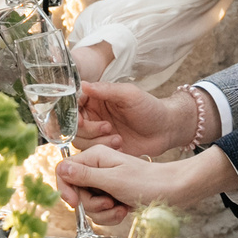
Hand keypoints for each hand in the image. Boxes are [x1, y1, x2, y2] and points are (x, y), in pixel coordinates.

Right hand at [55, 145, 232, 216]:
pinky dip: (111, 215)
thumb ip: (85, 176)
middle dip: (91, 204)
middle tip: (110, 202)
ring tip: (120, 207)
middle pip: (76, 191)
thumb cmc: (147, 182)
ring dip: (103, 212)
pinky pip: (101, 211)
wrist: (174, 191)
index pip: (64, 170)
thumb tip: (61, 169)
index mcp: (94, 156)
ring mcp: (105, 182)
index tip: (74, 203)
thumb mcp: (113, 180)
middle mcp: (97, 167)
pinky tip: (124, 211)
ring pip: (88, 204)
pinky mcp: (113, 195)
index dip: (65, 188)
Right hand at [73, 79, 196, 156]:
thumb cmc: (150, 108)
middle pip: (73, 125)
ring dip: (97, 141)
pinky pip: (92, 152)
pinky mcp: (104, 147)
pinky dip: (104, 151)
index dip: (72, 113)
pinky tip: (121, 147)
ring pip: (80, 140)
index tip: (80, 120)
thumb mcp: (129, 95)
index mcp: (96, 99)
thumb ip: (106, 90)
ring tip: (118, 139)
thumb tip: (84, 84)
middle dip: (88, 129)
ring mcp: (97, 133)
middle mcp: (93, 115)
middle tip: (108, 127)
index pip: (73, 103)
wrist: (165, 130)